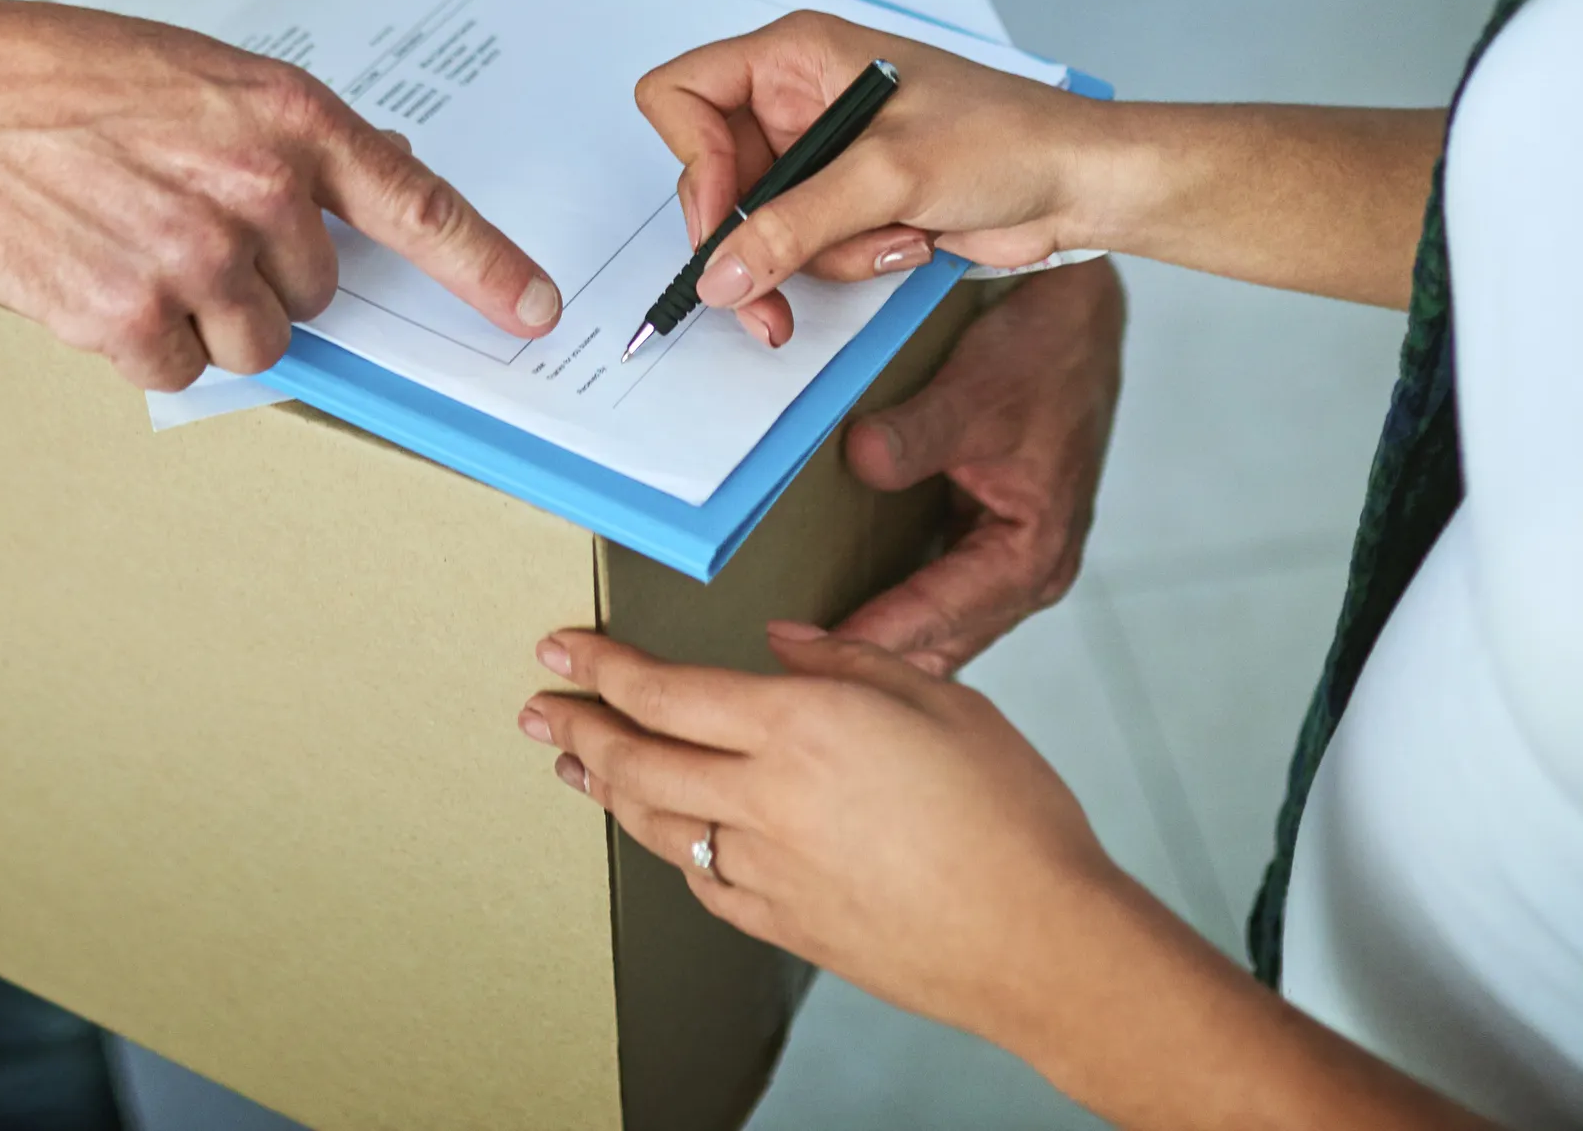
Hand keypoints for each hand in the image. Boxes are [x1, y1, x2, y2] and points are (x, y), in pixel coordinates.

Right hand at [0, 0, 559, 390]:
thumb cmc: (77, 76)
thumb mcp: (211, 74)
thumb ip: (301, 133)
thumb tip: (387, 169)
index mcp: (289, 120)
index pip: (419, 205)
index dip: (486, 267)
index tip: (534, 309)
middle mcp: (256, 190)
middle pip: (318, 294)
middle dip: (265, 273)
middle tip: (188, 217)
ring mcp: (193, 258)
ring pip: (256, 344)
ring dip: (208, 315)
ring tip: (141, 244)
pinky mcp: (126, 315)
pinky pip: (179, 370)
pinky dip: (144, 341)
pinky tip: (103, 274)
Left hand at [521, 624, 1132, 1051]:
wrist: (1040, 941)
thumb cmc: (1011, 818)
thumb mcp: (940, 699)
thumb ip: (849, 660)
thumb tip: (782, 641)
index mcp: (802, 727)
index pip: (667, 690)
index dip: (603, 666)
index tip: (563, 649)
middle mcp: (768, 799)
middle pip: (638, 760)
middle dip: (580, 726)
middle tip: (543, 708)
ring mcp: (771, 871)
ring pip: (658, 824)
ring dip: (607, 789)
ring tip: (579, 765)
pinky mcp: (786, 926)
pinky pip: (705, 882)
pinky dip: (673, 850)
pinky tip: (669, 837)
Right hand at [635, 13, 1119, 325]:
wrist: (1078, 183)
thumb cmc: (1006, 138)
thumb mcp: (889, 176)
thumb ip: (795, 225)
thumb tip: (722, 271)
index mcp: (796, 56)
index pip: (683, 94)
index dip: (692, 160)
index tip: (727, 218)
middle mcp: (797, 99)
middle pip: (713, 176)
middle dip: (753, 240)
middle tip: (766, 300)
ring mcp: (821, 153)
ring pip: (760, 226)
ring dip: (821, 254)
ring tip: (894, 237)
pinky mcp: (847, 200)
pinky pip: (806, 248)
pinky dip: (851, 261)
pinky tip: (910, 240)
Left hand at [836, 257, 1123, 672]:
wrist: (1076, 318)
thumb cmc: (1043, 355)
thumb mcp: (975, 392)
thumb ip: (917, 434)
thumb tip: (860, 461)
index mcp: (1033, 556)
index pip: (935, 617)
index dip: (865, 638)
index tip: (798, 654)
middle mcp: (1029, 574)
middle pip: (938, 645)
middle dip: (868, 662)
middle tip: (783, 669)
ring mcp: (1011, 563)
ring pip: (940, 631)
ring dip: (881, 642)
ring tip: (800, 656)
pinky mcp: (993, 542)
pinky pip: (939, 596)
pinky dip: (896, 608)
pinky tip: (841, 608)